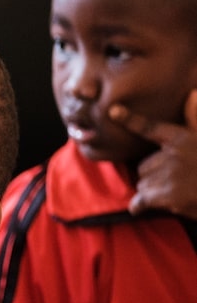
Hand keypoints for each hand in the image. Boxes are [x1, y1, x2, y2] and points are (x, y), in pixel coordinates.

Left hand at [108, 90, 196, 218]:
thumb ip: (196, 119)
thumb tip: (192, 95)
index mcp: (184, 138)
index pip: (152, 128)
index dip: (130, 120)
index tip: (113, 111)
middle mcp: (175, 153)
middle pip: (144, 165)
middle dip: (155, 176)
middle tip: (176, 181)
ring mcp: (171, 174)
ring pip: (143, 183)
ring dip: (153, 191)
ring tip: (176, 192)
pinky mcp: (168, 194)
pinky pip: (141, 199)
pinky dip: (139, 205)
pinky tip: (140, 208)